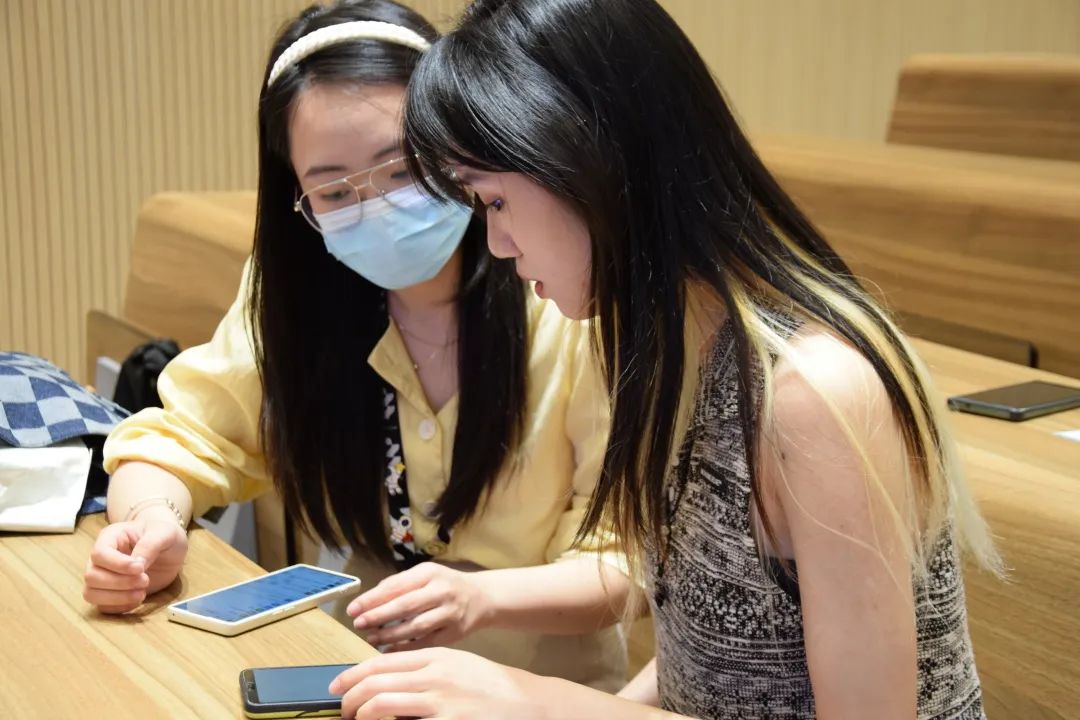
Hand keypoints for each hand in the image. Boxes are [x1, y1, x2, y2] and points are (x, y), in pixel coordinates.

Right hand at [82, 516, 187, 612]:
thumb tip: (137, 565)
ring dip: (117, 598)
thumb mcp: (165, 532)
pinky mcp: (111, 593)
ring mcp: (103, 576)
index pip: (99, 554)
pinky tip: (138, 599)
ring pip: (91, 594)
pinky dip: (120, 607)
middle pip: (91, 576)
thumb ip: (150, 545)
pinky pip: (103, 607)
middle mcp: (101, 558)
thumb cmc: (163, 534)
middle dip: (120, 583)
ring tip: (142, 593)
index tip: (141, 568)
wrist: (170, 547)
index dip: (118, 564)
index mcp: (110, 537)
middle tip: (146, 580)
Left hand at [331, 647, 549, 719]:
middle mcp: (434, 674)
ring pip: (383, 703)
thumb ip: (424, 670)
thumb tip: (388, 683)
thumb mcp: (456, 666)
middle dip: (350, 698)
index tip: (337, 687)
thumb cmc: (490, 686)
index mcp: (434, 657)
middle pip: (375, 682)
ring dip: (361, 714)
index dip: (351, 675)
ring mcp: (441, 700)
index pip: (380, 662)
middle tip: (343, 711)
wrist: (526, 701)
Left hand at [346, 563, 493, 649]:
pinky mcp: (455, 633)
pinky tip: (390, 651)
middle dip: (378, 616)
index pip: (396, 586)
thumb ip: (400, 585)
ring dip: (390, 635)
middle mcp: (442, 591)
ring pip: (415, 627)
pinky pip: (426, 643)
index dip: (372, 599)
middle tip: (359, 624)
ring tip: (372, 638)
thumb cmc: (445, 585)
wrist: (481, 598)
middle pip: (405, 606)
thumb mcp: (425, 575)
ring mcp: (450, 613)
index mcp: (430, 573)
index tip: (353, 609)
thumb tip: (369, 600)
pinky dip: (406, 648)